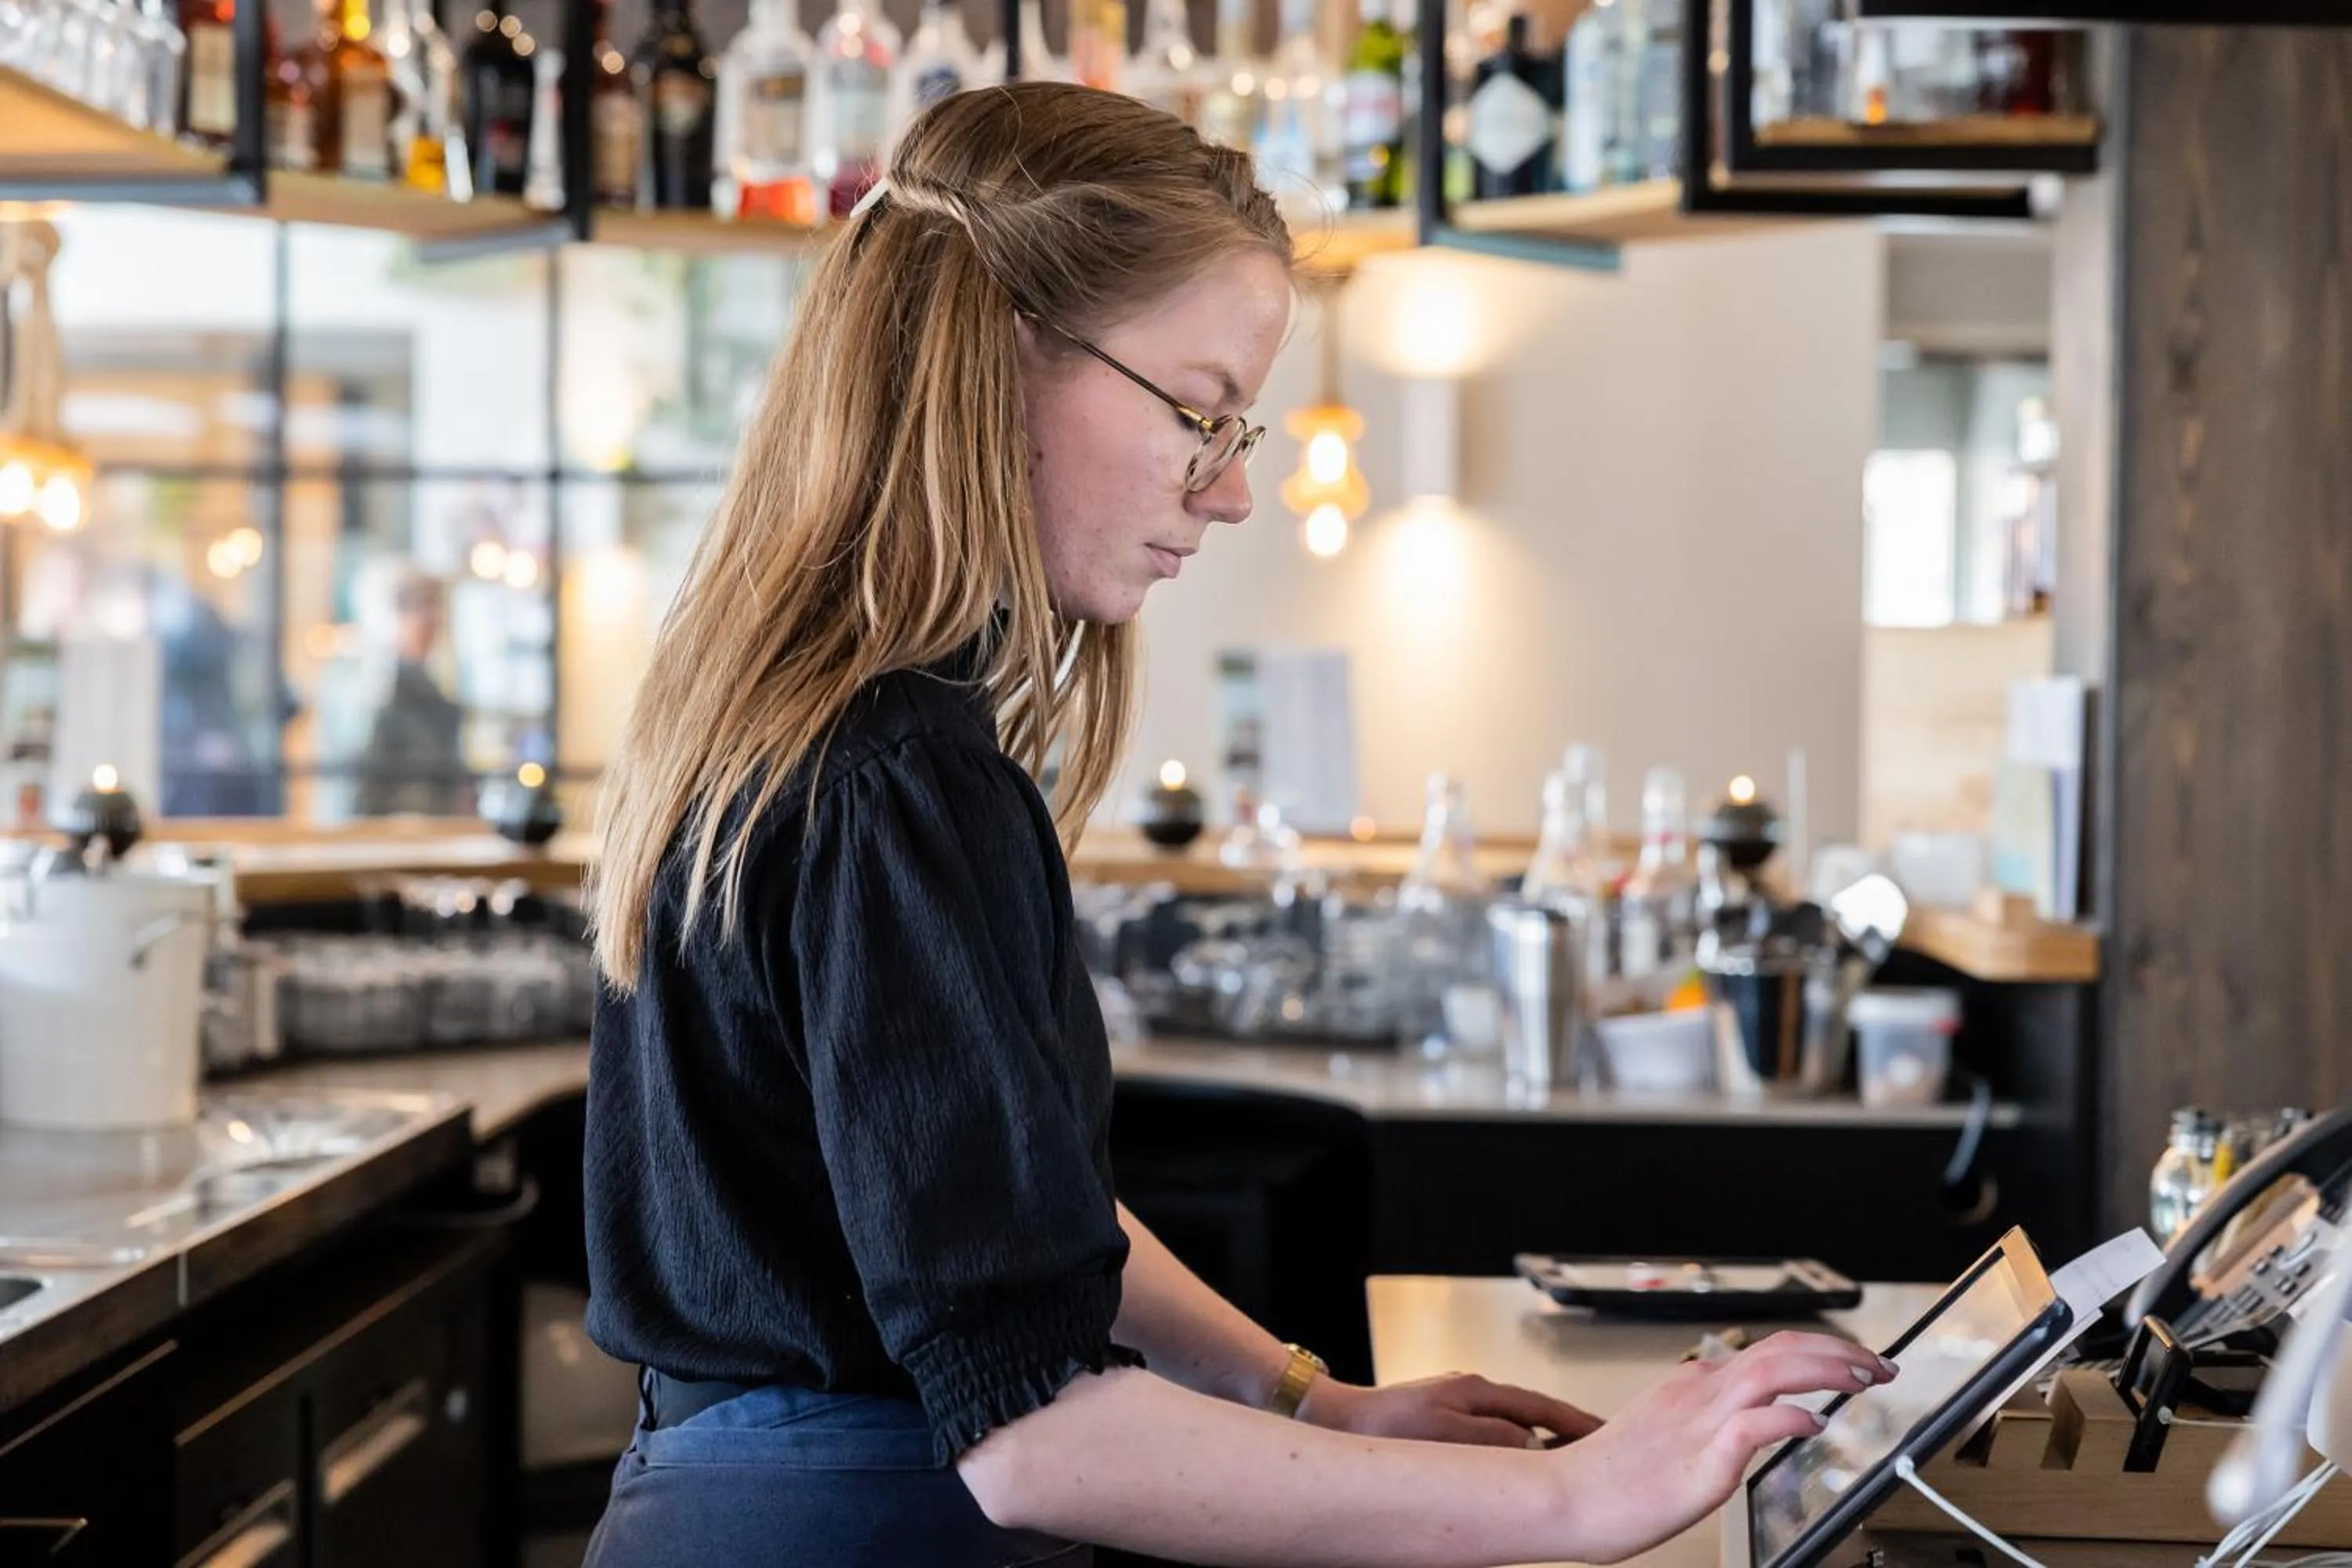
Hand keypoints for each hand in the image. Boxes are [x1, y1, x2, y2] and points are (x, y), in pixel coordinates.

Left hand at [1297, 1371, 1603, 1447]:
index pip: (1545, 1407)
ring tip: (1569, 1464)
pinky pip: (1494, 1437)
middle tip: (1603, 1452)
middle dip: (1569, 1433)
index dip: (1581, 1424)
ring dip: (1543, 1442)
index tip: (1614, 1436)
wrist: (1339, 1422)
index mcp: (1480, 1391)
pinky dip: (1515, 1450)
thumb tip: (1535, 1446)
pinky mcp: (1445, 1421)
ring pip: (1515, 1426)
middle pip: (1535, 1414)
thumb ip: (1495, 1439)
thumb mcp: (1446, 1435)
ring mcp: (1459, 1406)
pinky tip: (1517, 1468)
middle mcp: (1473, 1393)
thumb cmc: (1384, 1430)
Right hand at [1546, 1331, 1896, 1565]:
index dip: (1820, 1351)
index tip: (1853, 1364)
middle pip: (1780, 1348)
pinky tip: (1817, 1422)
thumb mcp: (1665, 1433)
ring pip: (1774, 1370)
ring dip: (1828, 1368)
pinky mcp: (1702, 1457)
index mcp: (1693, 1385)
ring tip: (1864, 1378)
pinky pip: (1756, 1423)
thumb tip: (1746, 1419)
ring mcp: (1701, 1420)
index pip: (1769, 1350)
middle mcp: (1700, 1391)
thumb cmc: (1610, 1478)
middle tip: (1878, 1365)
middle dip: (1838, 1350)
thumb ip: (1706, 1420)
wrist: (1565, 1497)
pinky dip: (1792, 1415)